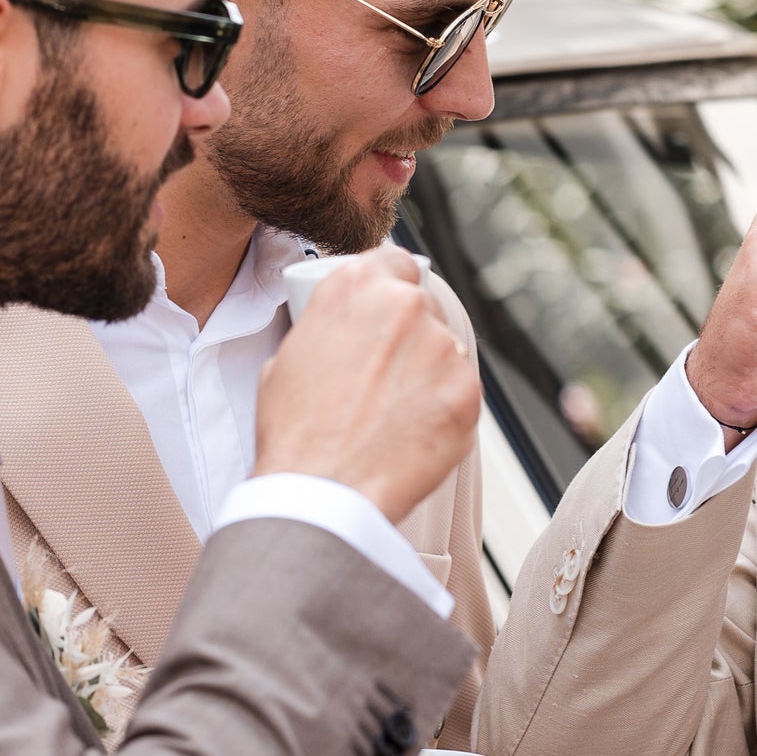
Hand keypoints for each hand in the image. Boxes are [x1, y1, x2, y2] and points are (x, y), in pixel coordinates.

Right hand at [254, 247, 481, 521]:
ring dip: (429, 373)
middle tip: (388, 376)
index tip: (390, 312)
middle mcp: (405, 305)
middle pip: (424, 307)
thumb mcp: (288, 356)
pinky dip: (444, 410)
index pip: (396, 262)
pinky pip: (461, 391)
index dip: (394, 287)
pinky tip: (412, 435)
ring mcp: (441, 346)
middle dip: (411, 336)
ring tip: (392, 416)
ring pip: (445, 350)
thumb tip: (346, 331)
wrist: (322, 493)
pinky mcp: (468, 390)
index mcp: (354, 286)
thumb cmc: (296, 433)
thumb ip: (329, 327)